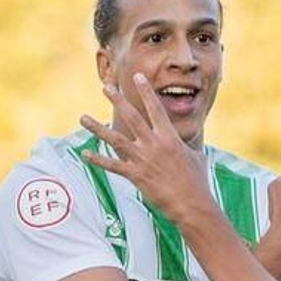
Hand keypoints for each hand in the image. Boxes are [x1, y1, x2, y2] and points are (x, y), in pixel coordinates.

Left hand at [79, 73, 217, 224]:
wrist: (191, 203)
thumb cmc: (196, 181)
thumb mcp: (195, 156)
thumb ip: (187, 144)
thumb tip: (188, 140)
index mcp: (169, 137)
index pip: (155, 108)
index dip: (146, 91)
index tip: (137, 76)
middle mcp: (153, 144)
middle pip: (131, 117)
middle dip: (117, 100)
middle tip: (106, 87)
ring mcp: (142, 159)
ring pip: (115, 139)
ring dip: (97, 128)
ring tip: (83, 117)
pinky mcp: (135, 175)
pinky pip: (112, 165)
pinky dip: (98, 160)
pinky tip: (86, 154)